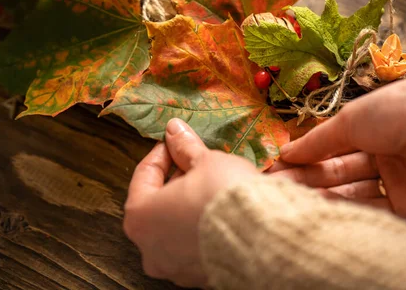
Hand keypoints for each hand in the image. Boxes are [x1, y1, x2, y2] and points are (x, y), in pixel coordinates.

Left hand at [123, 119, 257, 287]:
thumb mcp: (207, 162)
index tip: (175, 142)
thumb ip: (186, 147)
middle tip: (197, 164)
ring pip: (179, 227)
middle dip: (179, 182)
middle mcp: (151, 247)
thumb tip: (175, 130)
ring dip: (193, 205)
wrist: (264, 239)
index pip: (144, 176)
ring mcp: (175, 267)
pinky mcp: (200, 277)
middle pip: (160, 205)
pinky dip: (208, 227)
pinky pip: (199, 246)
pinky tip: (226, 212)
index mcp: (141, 216)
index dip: (163, 153)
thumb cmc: (227, 198)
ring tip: (216, 186)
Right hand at [272, 77, 405, 224]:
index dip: (304, 162)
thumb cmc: (396, 112)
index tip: (276, 172)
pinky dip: (350, 213)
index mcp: (370, 135)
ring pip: (353, 197)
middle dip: (309, 182)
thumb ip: (317, 142)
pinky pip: (375, 213)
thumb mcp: (348, 121)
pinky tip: (322, 211)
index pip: (331, 153)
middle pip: (339, 177)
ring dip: (324, 198)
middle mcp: (382, 160)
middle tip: (278, 190)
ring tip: (294, 201)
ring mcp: (396, 185)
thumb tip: (285, 153)